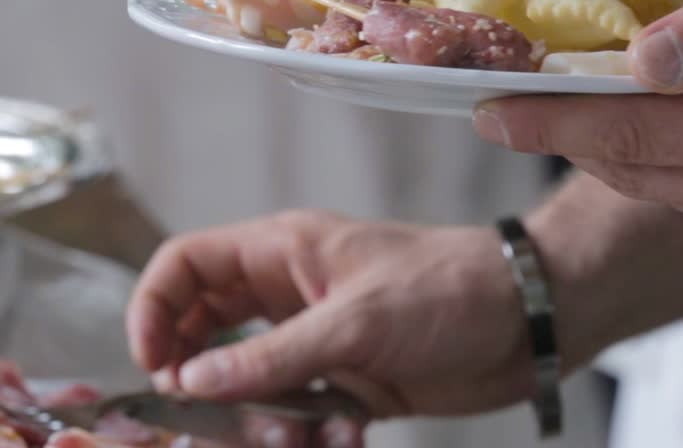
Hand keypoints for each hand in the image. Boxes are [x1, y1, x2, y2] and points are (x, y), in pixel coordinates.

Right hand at [125, 211, 546, 445]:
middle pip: (205, 331)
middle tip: (211, 415)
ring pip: (250, 383)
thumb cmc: (449, 289)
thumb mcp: (356, 322)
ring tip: (298, 431)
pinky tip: (348, 433)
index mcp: (283, 253)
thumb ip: (271, 355)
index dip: (155, 308)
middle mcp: (290, 294)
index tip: (154, 365)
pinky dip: (310, 433)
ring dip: (263, 416)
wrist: (529, 320)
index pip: (188, 265)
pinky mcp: (346, 384)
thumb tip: (192, 381)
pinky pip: (299, 414)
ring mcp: (316, 340)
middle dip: (202, 377)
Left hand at [473, 0, 682, 265]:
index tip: (487, 109)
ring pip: (676, 189)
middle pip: (643, 170)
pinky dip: (679, 161)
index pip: (632, 135)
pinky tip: (666, 120)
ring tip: (581, 100)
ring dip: (626, 147)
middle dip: (573, 134)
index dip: (550, 122)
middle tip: (516, 97)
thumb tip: (637, 57)